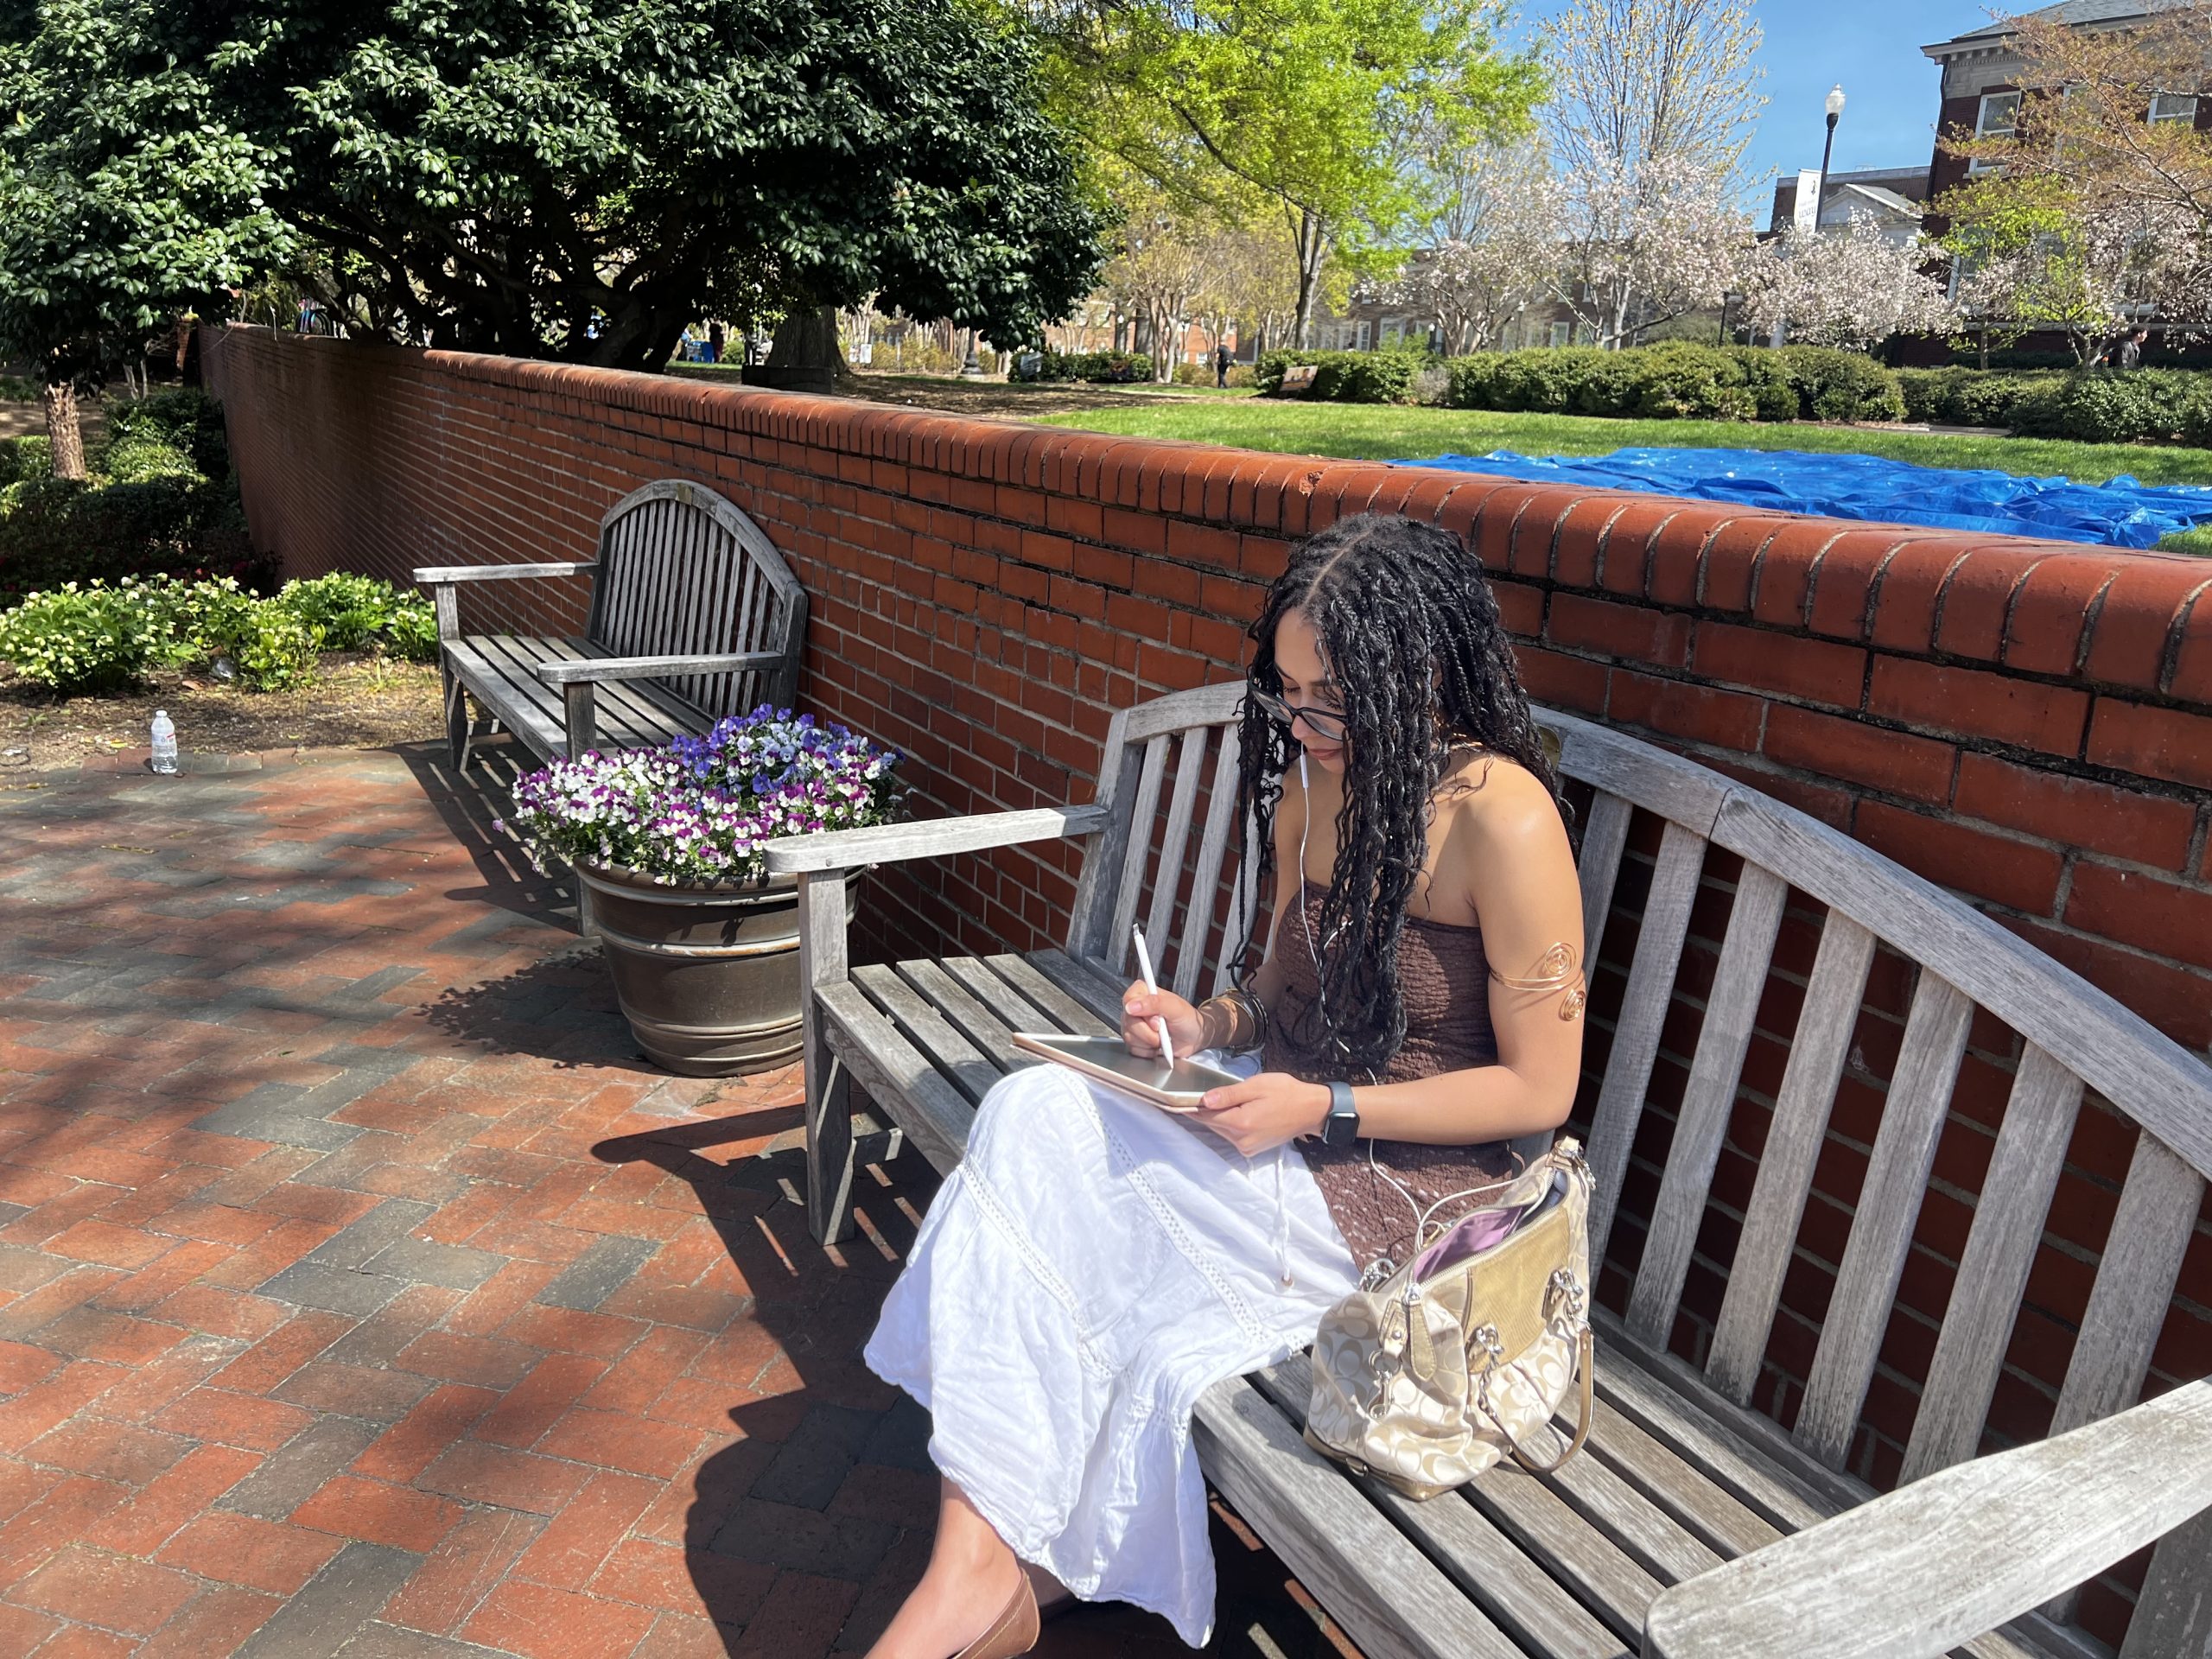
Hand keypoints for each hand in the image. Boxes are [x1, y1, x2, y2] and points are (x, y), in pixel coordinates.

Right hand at [1122, 982, 1204, 1058]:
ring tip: (1162, 1037)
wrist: (1193, 1038)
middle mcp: (1135, 1007)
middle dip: (1148, 1031)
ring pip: (1129, 1036)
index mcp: (1143, 992)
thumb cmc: (1187, 1019)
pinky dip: (1147, 1050)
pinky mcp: (1134, 1040)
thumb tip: (1131, 1006)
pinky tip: (1157, 1045)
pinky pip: (1133, 1048)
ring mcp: (1133, 1024)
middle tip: (1163, 1029)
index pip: (1128, 1000)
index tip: (1157, 1020)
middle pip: (1128, 1021)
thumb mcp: (1175, 1008)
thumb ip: (1155, 1003)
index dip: (1141, 1013)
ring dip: (1149, 1041)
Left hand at [1194, 1072, 1330, 1157]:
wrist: (1311, 1110)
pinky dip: (1228, 1125)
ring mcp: (1247, 1147)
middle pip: (1212, 1124)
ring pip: (1221, 1130)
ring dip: (1216, 1118)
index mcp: (1241, 1123)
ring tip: (1215, 1102)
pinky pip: (1231, 1136)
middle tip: (1193, 1095)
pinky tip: (1233, 1112)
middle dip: (1203, 1111)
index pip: (1205, 1116)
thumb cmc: (1286, 1092)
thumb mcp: (1257, 1086)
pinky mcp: (1252, 1150)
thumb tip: (1204, 1100)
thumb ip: (1229, 1094)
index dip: (1189, 1107)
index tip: (1173, 1101)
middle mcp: (1241, 1140)